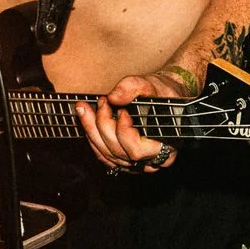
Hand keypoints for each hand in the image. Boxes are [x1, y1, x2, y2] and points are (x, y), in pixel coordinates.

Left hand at [76, 66, 196, 174]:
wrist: (164, 97)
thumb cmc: (163, 93)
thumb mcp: (152, 84)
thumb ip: (133, 87)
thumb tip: (113, 97)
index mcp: (166, 146)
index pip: (136, 150)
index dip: (123, 131)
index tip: (120, 109)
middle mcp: (152, 161)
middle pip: (118, 152)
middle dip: (102, 126)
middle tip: (99, 102)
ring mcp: (138, 164)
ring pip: (108, 156)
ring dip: (92, 132)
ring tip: (84, 109)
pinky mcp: (126, 161)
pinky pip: (105, 156)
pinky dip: (93, 140)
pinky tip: (87, 122)